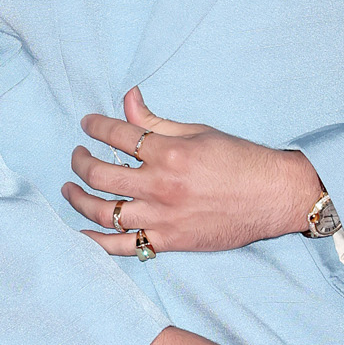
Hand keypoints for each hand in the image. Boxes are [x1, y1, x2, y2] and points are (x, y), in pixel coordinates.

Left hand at [63, 88, 321, 253]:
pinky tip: (80, 234)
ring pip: (104, 212)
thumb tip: (128, 97)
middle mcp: (160, 186)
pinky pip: (123, 246)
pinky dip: (97, 243)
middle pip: (100, 175)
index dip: (95, 126)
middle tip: (77, 155)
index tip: (87, 124)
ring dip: (79, 199)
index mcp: (169, 153)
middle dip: (80, 161)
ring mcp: (162, 218)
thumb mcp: (198, 132)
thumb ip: (156, 121)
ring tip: (70, 189)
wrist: (273, 196)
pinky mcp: (168, 242)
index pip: (117, 135)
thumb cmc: (240, 160)